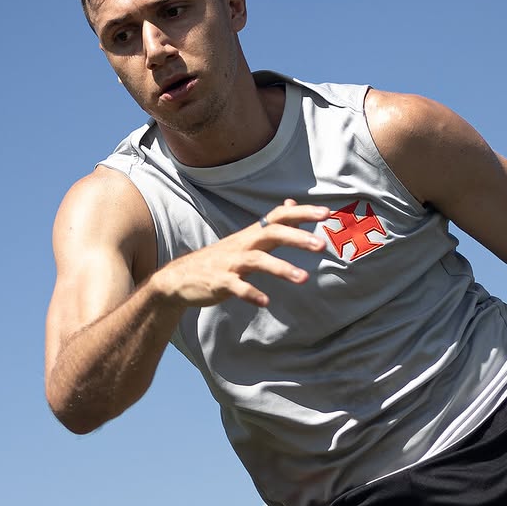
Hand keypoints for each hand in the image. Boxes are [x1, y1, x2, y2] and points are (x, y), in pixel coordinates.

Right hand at [151, 200, 330, 309]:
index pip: (279, 216)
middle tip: (321, 246)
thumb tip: (291, 203)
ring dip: (281, 268)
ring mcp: (230, 263)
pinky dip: (251, 293)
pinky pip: (237, 287)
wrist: (180, 278)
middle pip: (272, 233)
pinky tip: (265, 302)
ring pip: (258, 260)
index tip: (326, 212)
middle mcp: (243, 244)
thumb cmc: (219, 259)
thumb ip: (270, 224)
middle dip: (297, 237)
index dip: (302, 212)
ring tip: (304, 279)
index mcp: (252, 235)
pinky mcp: (220, 282)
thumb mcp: (245, 238)